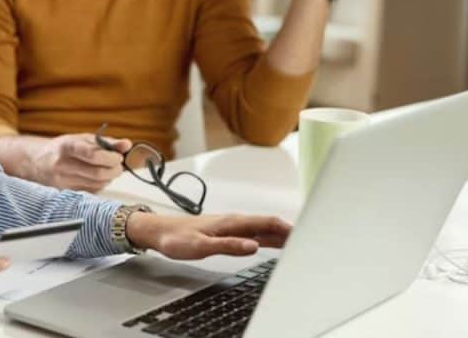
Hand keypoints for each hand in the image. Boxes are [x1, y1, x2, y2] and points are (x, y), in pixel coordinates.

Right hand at [32, 133, 131, 191]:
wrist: (37, 161)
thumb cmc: (63, 148)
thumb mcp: (82, 139)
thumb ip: (106, 142)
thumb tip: (127, 145)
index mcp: (66, 146)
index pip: (92, 154)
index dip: (110, 157)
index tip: (118, 156)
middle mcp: (62, 165)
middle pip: (98, 173)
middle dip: (114, 170)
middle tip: (118, 165)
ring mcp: (62, 181)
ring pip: (97, 184)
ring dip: (109, 178)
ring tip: (109, 170)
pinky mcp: (65, 192)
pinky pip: (91, 191)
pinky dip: (100, 185)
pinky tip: (98, 178)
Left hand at [126, 213, 291, 259]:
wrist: (158, 231)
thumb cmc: (176, 238)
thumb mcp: (201, 246)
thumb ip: (227, 245)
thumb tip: (253, 246)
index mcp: (232, 222)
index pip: (267, 222)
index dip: (287, 228)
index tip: (305, 234)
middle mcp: (234, 221)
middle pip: (268, 224)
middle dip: (289, 231)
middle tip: (310, 240)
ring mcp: (230, 226)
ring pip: (262, 229)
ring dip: (280, 235)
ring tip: (298, 243)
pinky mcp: (225, 232)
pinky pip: (252, 233)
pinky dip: (267, 238)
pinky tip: (272, 244)